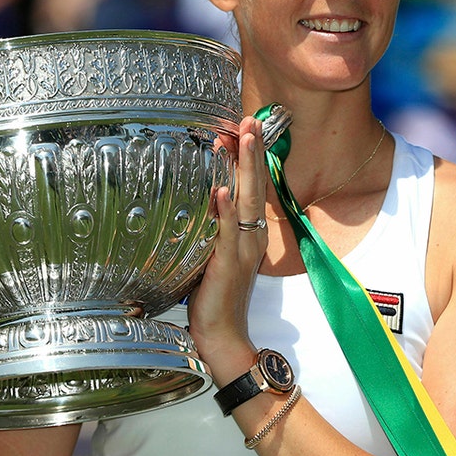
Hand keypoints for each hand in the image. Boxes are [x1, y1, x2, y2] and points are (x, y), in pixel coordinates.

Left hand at [187, 116, 267, 382]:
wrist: (223, 334)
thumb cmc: (213, 295)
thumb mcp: (212, 252)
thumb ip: (210, 227)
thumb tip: (200, 199)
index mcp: (248, 231)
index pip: (251, 186)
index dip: (249, 156)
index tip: (245, 127)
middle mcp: (251, 235)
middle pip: (254, 185)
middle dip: (253, 151)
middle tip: (251, 120)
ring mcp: (242, 247)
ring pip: (246, 200)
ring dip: (244, 168)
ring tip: (243, 139)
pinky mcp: (227, 263)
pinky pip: (227, 232)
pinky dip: (225, 211)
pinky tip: (222, 191)